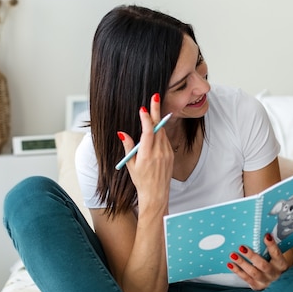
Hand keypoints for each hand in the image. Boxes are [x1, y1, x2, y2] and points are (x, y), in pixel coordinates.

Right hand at [118, 93, 173, 211]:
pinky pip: (165, 139)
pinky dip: (160, 132)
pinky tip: (155, 129)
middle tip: (155, 96)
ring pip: (162, 132)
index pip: (148, 133)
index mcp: (147, 155)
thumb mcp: (131, 165)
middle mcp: (159, 153)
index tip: (143, 109)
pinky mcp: (171, 155)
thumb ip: (128, 147)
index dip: (146, 120)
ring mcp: (167, 153)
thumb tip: (121, 132)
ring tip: (154, 107)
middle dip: (155, 111)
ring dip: (157, 120)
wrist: (156, 194)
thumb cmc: (141, 181)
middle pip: (158, 127)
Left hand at [226, 233, 289, 289]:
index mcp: (281, 264)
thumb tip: (259, 233)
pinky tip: (230, 264)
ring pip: (253, 273)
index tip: (266, 236)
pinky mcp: (257, 286)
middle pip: (263, 265)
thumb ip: (269, 248)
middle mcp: (274, 274)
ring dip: (242, 263)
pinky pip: (246, 279)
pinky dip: (237, 271)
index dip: (272, 245)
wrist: (277, 281)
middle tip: (241, 247)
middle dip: (251, 256)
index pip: (277, 254)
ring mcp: (265, 281)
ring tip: (233, 255)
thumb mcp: (275, 256)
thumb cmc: (274, 263)